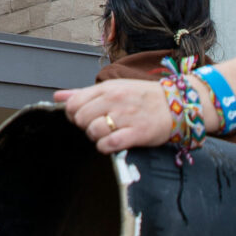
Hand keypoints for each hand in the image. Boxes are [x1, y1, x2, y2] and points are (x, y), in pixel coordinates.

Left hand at [59, 78, 174, 153]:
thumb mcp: (113, 88)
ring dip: (96, 137)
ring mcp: (126, 116)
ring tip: (108, 134)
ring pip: (93, 131)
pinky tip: (113, 143)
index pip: (73, 103)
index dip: (74, 114)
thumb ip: (83, 93)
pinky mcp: (136, 133)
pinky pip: (109, 144)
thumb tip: (58, 96)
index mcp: (107, 88)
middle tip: (99, 126)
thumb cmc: (142, 97)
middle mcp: (115, 100)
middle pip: (80, 119)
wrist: (177, 104)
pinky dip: (106, 147)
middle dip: (85, 126)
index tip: (85, 117)